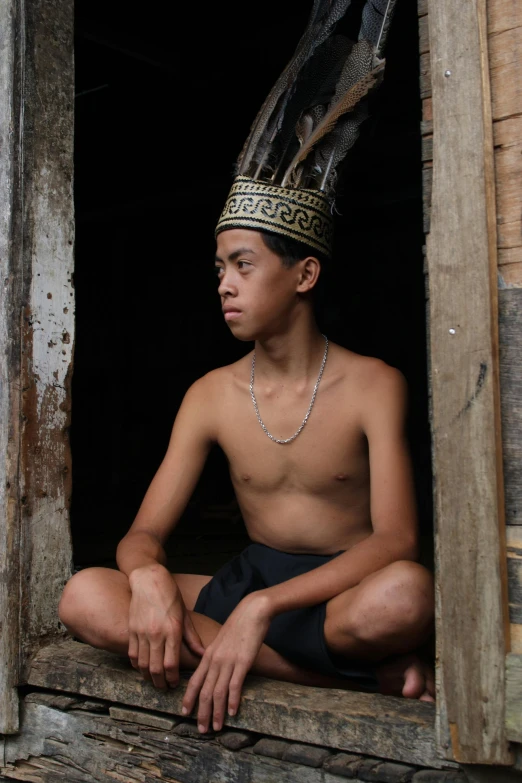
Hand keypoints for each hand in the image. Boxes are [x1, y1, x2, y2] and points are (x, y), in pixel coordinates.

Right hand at [128, 564, 204, 688]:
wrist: (149, 580)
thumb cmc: (170, 596)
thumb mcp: (184, 614)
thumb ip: (192, 637)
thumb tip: (202, 654)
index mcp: (172, 630)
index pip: (171, 663)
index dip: (172, 678)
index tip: (174, 685)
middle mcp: (156, 634)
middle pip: (155, 668)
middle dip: (160, 682)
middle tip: (164, 688)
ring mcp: (141, 632)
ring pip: (142, 664)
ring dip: (147, 676)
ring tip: (154, 681)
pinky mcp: (131, 630)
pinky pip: (132, 654)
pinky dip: (136, 665)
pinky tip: (141, 668)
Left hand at [182, 591, 271, 732]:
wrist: (252, 611)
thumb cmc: (238, 624)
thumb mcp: (221, 640)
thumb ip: (216, 655)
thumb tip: (213, 669)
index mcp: (208, 655)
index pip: (194, 681)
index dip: (188, 698)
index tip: (184, 713)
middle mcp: (215, 660)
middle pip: (204, 691)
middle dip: (201, 712)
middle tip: (201, 730)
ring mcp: (228, 661)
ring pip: (217, 692)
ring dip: (216, 712)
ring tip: (216, 727)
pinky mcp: (242, 662)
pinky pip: (234, 685)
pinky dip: (232, 701)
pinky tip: (233, 713)